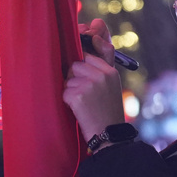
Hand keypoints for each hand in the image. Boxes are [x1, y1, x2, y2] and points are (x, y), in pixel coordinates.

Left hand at [63, 19, 123, 141]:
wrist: (108, 133)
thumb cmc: (108, 109)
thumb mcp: (112, 85)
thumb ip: (102, 66)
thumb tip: (90, 43)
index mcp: (110, 72)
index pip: (88, 56)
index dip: (82, 68)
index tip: (84, 79)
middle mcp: (101, 76)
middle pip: (75, 65)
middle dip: (75, 78)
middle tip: (84, 94)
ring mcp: (89, 85)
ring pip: (68, 79)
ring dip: (72, 91)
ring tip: (84, 103)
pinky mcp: (78, 96)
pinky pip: (64, 92)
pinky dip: (68, 101)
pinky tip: (80, 109)